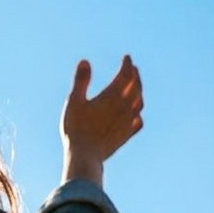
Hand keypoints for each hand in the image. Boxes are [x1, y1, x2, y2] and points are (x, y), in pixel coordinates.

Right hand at [60, 56, 143, 185]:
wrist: (85, 155)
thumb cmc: (76, 128)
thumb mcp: (74, 101)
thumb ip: (81, 81)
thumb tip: (85, 61)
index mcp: (112, 96)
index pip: (125, 75)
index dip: (127, 64)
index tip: (127, 57)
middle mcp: (124, 107)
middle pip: (136, 87)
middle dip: (135, 75)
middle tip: (133, 69)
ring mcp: (127, 121)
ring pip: (139, 102)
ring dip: (139, 92)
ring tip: (136, 88)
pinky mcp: (126, 134)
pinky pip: (138, 121)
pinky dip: (138, 113)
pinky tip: (135, 114)